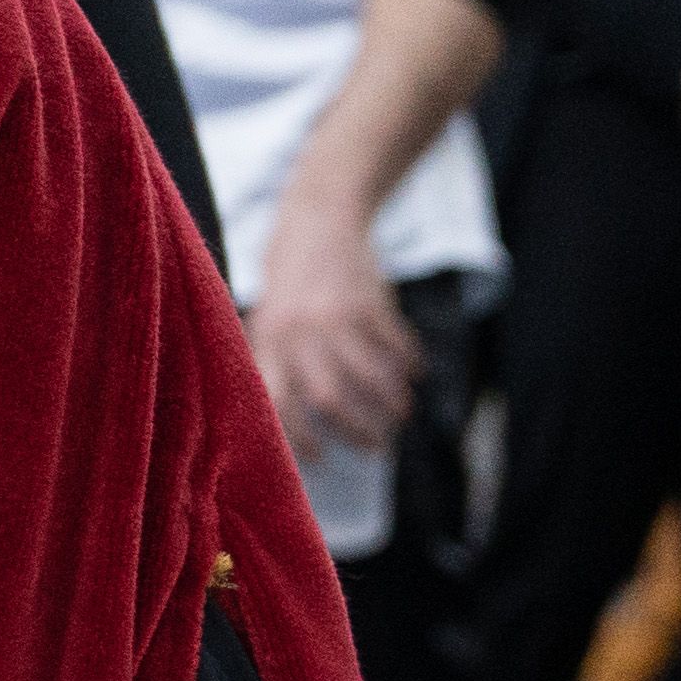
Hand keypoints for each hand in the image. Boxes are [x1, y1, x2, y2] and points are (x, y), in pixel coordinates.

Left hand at [244, 195, 417, 454]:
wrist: (317, 221)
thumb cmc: (288, 282)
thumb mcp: (267, 318)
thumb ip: (273, 361)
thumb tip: (284, 422)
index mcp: (270, 341)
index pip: (278, 402)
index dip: (298, 438)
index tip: (321, 459)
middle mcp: (300, 332)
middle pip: (330, 398)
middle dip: (357, 431)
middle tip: (375, 448)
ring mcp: (337, 317)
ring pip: (371, 378)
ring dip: (391, 405)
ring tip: (399, 416)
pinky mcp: (370, 302)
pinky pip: (396, 347)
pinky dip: (410, 367)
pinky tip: (413, 375)